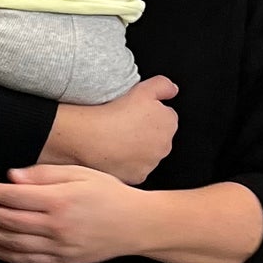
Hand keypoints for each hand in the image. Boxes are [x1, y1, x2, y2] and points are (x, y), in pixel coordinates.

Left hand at [0, 167, 146, 262]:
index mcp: (59, 200)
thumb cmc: (109, 193)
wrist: (136, 224)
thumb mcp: (80, 173)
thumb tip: (12, 177)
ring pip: (14, 243)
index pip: (14, 196)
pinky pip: (28, 260)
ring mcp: (59, 246)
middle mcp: (56, 226)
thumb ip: (45, 174)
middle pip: (9, 221)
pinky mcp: (63, 260)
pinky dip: (7, 255)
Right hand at [41, 77, 177, 183]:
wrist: (90, 136)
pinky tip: (114, 153)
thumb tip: (172, 90)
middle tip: (124, 125)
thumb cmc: (114, 112)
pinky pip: (135, 169)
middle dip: (145, 132)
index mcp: (169, 123)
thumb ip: (163, 85)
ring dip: (137, 148)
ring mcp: (151, 163)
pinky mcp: (138, 176)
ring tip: (117, 138)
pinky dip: (127, 163)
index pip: (165, 117)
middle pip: (157, 137)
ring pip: (146, 154)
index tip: (134, 113)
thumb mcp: (142, 88)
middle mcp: (165, 145)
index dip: (148, 113)